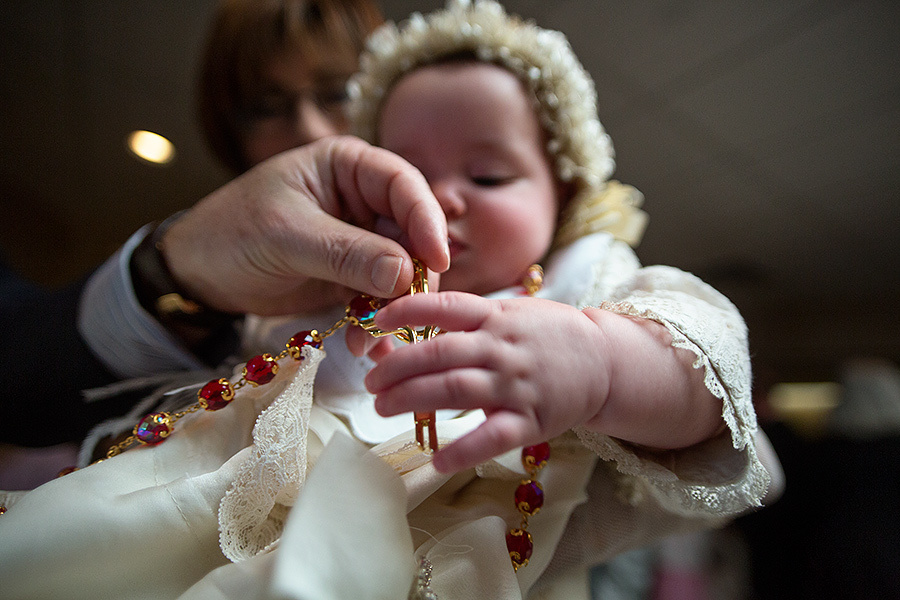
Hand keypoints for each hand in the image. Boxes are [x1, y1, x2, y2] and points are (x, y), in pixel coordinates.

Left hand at [160, 136, 449, 315]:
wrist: (197, 275)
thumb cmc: (231, 233)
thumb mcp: (285, 237)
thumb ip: (346, 253)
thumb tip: (405, 272)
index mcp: (347, 166)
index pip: (403, 185)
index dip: (425, 220)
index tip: (437, 260)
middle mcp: (362, 199)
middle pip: (410, 232)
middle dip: (413, 274)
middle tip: (408, 311)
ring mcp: (360, 240)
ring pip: (400, 271)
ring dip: (394, 306)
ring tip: (374, 339)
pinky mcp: (353, 276)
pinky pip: (379, 297)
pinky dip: (376, 321)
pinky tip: (366, 345)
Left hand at [364, 292, 612, 472]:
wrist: (605, 361)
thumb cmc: (547, 335)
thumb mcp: (511, 313)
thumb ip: (468, 319)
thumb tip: (409, 324)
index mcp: (496, 317)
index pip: (446, 306)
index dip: (407, 310)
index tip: (378, 322)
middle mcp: (502, 348)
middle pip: (440, 353)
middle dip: (397, 367)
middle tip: (370, 382)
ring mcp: (516, 385)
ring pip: (456, 389)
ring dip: (413, 399)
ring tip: (382, 408)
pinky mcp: (531, 421)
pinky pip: (493, 437)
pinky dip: (464, 450)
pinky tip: (437, 460)